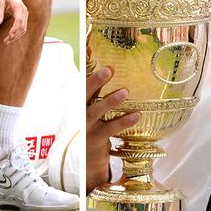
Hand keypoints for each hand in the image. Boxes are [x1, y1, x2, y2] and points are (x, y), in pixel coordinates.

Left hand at [0, 0, 27, 43]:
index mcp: (18, 7)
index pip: (19, 21)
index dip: (15, 30)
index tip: (8, 37)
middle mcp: (24, 11)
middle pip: (22, 27)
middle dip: (15, 35)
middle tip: (5, 41)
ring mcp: (25, 13)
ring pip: (23, 28)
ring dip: (16, 35)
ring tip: (6, 41)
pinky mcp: (23, 16)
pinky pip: (22, 26)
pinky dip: (17, 32)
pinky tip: (10, 36)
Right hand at [86, 65, 139, 192]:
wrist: (82, 161)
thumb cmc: (87, 126)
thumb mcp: (85, 107)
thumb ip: (92, 88)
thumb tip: (98, 58)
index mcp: (74, 102)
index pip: (78, 80)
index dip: (84, 66)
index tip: (88, 49)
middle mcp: (77, 113)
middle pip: (84, 95)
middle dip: (95, 82)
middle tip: (109, 70)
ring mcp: (85, 127)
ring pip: (97, 112)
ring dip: (111, 101)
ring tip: (125, 92)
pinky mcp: (96, 140)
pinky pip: (111, 129)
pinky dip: (123, 121)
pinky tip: (136, 115)